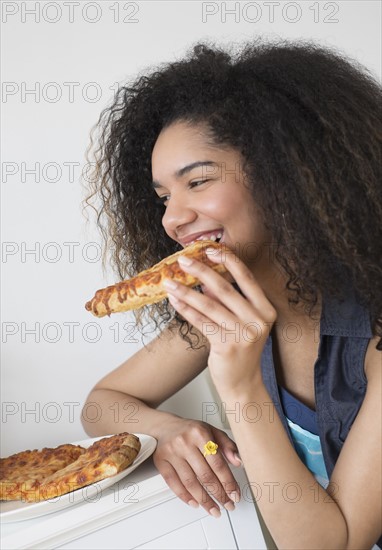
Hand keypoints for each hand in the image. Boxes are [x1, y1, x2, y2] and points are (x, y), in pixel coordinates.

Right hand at [153, 417, 241, 515]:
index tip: (235, 494)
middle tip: (228, 505)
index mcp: (200, 433)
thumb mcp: (212, 431)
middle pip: (205, 475)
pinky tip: (195, 503)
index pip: (218, 463)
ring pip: (190, 482)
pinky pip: (173, 483)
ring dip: (204, 500)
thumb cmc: (191, 431)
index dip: (228, 482)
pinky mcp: (160, 461)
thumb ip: (227, 445)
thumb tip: (239, 461)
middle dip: (219, 494)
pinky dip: (185, 496)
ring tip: (214, 510)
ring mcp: (171, 452)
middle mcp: (185, 442)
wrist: (166, 426)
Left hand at [163, 249, 275, 393]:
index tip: (210, 249)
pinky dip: (186, 309)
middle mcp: (258, 320)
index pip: (247, 278)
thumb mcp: (241, 322)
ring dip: (186, 291)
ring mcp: (244, 334)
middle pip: (225, 288)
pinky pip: (201, 322)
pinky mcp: (227, 346)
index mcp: (266, 309)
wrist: (243, 384)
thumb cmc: (240, 350)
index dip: (228, 261)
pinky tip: (174, 301)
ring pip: (209, 305)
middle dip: (201, 271)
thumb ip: (228, 301)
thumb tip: (205, 276)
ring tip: (169, 282)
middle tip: (182, 260)